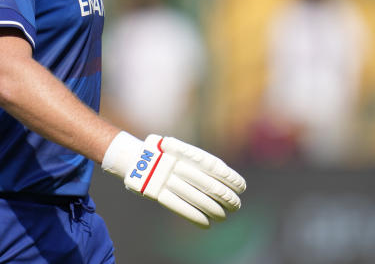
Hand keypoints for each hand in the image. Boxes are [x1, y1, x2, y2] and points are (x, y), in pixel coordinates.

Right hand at [102, 132, 246, 226]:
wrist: (133, 157)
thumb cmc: (164, 156)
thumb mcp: (181, 152)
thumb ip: (199, 163)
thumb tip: (226, 179)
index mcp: (185, 152)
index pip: (213, 165)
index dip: (229, 177)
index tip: (241, 187)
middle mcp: (177, 164)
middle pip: (207, 183)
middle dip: (224, 196)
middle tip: (236, 205)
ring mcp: (165, 178)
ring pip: (195, 196)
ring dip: (212, 209)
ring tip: (224, 216)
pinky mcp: (155, 192)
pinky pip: (178, 206)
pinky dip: (194, 216)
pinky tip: (206, 223)